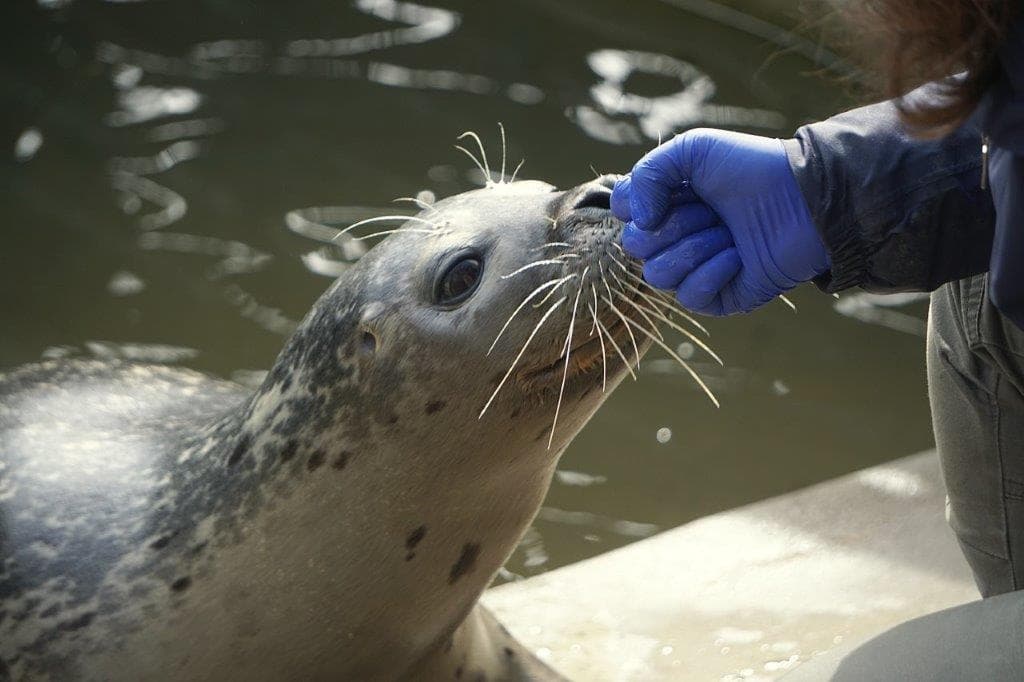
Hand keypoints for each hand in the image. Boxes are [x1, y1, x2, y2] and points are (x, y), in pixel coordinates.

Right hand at [611, 129, 829, 315]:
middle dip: (676, 224)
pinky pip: (689, 296)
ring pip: (658, 274)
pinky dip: (713, 272)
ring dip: (695, 248)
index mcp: (666, 203)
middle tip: (713, 209)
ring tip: (729, 233)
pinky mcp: (717, 297)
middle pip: (637, 245)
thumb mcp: (692, 150)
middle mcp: (675, 237)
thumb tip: (636, 220)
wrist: (802, 199)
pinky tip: (738, 257)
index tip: (673, 190)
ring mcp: (695, 269)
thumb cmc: (752, 169)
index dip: (638, 203)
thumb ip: (647, 173)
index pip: (623, 212)